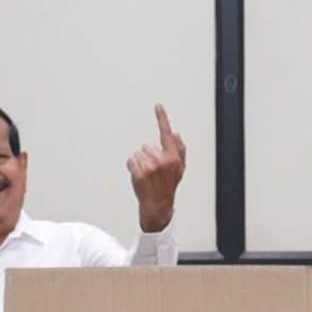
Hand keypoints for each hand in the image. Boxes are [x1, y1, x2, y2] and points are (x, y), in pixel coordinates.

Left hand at [127, 104, 185, 231]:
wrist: (158, 205)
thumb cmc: (168, 187)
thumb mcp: (180, 169)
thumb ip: (179, 149)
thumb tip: (176, 134)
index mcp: (173, 157)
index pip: (167, 133)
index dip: (162, 118)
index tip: (158, 106)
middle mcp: (161, 160)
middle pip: (147, 145)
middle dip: (148, 155)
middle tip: (153, 170)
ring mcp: (149, 167)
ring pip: (138, 153)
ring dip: (140, 162)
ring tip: (147, 174)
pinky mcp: (138, 173)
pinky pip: (131, 161)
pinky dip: (132, 167)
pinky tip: (139, 176)